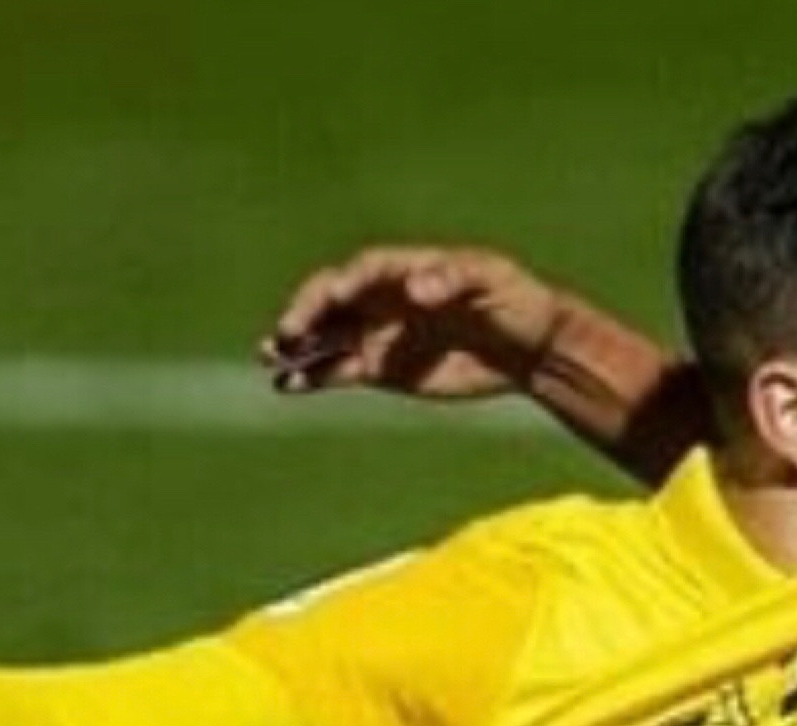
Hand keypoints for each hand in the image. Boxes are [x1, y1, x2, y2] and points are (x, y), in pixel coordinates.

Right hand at [260, 244, 561, 399]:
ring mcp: (377, 332)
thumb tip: (417, 287)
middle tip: (287, 332)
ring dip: (295, 345)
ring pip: (325, 335)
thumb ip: (453, 279)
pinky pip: (335, 371)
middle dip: (307, 312)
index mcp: (406, 268)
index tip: (336, 296)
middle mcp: (383, 297)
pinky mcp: (379, 368)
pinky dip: (310, 378)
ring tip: (269, 357)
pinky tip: (287, 387)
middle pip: (332, 299)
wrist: (527, 347)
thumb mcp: (491, 280)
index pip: (365, 270)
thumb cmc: (514, 299)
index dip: (349, 282)